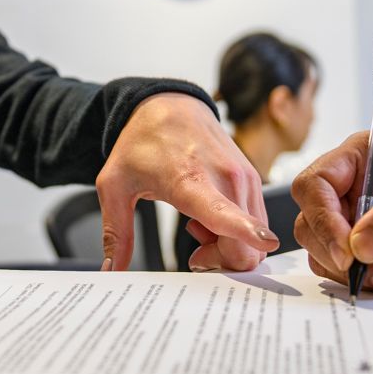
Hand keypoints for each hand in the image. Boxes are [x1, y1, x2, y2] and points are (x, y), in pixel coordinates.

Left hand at [99, 92, 277, 271]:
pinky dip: (235, 230)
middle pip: (244, 247)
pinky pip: (254, 222)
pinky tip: (209, 213)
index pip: (225, 212)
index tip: (263, 241)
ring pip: (253, 240)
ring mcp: (244, 178)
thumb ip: (115, 232)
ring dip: (227, 246)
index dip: (248, 231)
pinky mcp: (252, 179)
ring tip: (196, 224)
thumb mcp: (115, 186)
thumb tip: (109, 268)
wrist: (169, 105)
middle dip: (221, 262)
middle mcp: (226, 178)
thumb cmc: (142, 142)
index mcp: (189, 181)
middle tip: (194, 251)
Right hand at [291, 133, 372, 291]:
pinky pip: (356, 276)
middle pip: (313, 225)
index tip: (350, 253)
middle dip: (348, 257)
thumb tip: (359, 244)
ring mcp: (359, 222)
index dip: (324, 220)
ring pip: (330, 256)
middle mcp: (353, 188)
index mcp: (364, 156)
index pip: (316, 185)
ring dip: (370, 275)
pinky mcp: (370, 253)